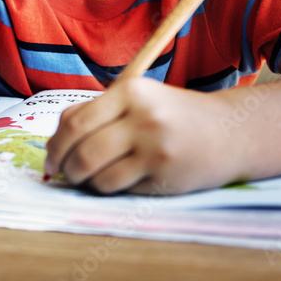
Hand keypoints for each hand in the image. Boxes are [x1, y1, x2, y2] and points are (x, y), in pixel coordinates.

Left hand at [44, 78, 239, 194]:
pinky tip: (116, 183)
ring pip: (99, 175)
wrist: (231, 131)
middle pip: (83, 150)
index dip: (55, 144)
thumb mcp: (137, 100)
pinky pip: (122, 189)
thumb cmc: (173, 115)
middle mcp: (143, 117)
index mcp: (130, 90)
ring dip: (85, 182)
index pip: (75, 121)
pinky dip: (110, 189)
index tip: (50, 158)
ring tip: (88, 180)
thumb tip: (52, 144)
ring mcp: (157, 148)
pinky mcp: (168, 176)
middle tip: (61, 174)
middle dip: (64, 167)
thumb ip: (95, 113)